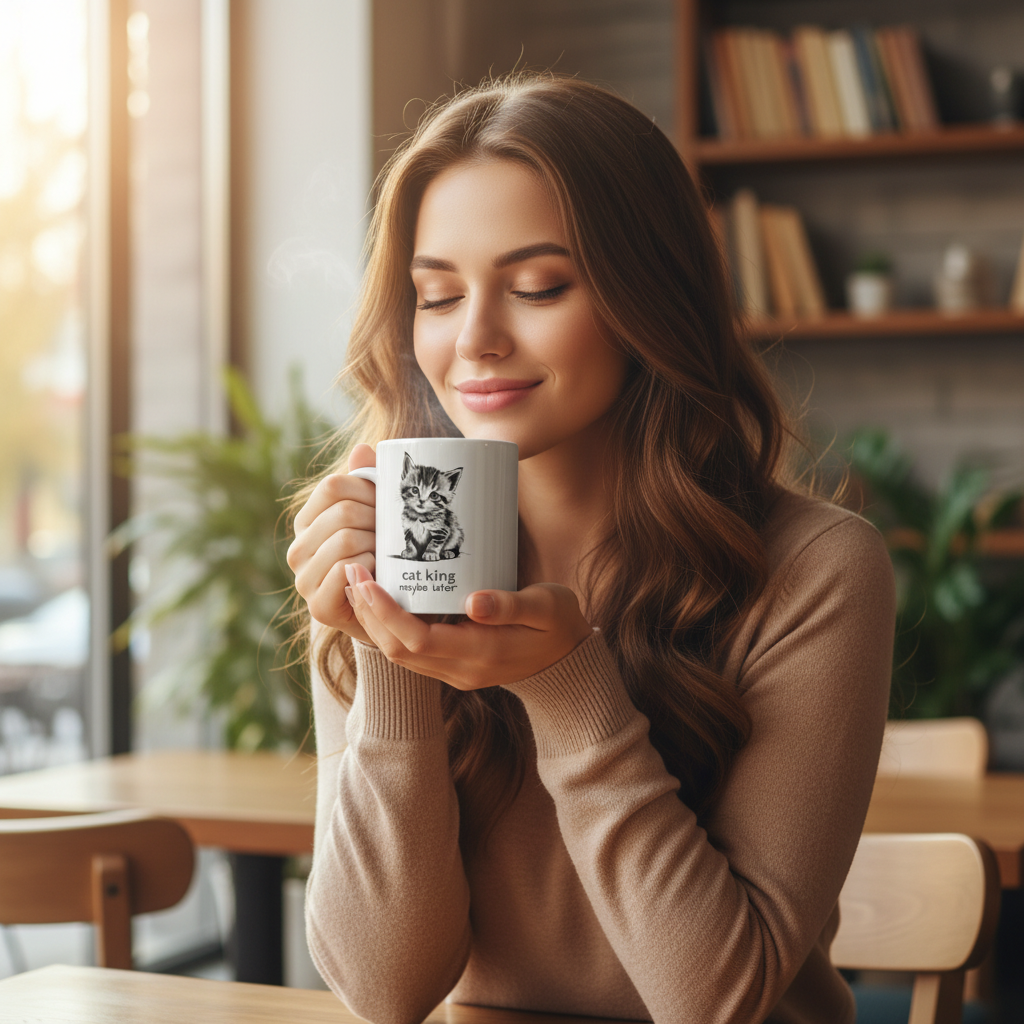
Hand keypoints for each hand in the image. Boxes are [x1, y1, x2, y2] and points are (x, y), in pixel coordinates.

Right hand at [288, 443, 376, 643]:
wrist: (386, 612)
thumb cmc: (382, 560)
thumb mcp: (376, 518)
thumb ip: (367, 483)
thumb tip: (362, 449)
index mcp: (307, 522)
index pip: (332, 486)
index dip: (367, 488)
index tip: (388, 503)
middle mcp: (297, 549)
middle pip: (342, 512)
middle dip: (377, 519)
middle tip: (395, 532)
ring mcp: (303, 579)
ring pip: (346, 539)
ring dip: (377, 545)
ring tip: (388, 554)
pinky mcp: (317, 606)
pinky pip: (348, 569)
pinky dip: (371, 568)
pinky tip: (379, 574)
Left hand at [343, 563, 592, 688]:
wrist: (568, 661)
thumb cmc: (558, 624)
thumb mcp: (547, 606)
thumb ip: (512, 605)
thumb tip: (473, 602)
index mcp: (481, 653)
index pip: (417, 639)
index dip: (386, 612)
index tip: (367, 579)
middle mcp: (460, 670)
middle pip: (397, 650)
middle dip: (369, 613)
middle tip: (352, 571)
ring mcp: (454, 673)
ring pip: (398, 655)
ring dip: (373, 621)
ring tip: (357, 582)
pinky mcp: (451, 668)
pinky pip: (409, 653)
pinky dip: (388, 628)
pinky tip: (380, 601)